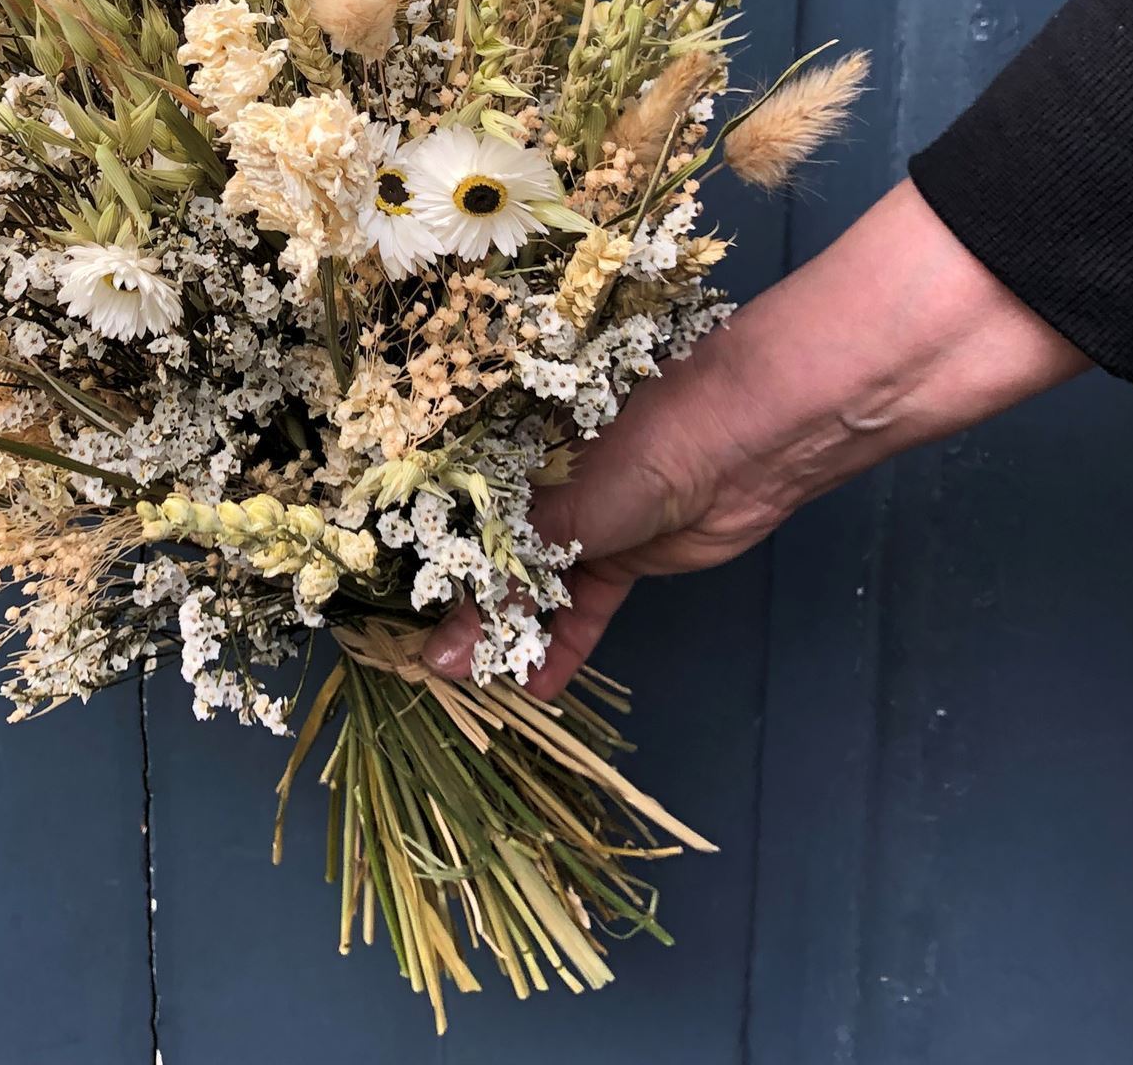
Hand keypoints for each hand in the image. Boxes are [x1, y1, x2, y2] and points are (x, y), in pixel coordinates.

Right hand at [425, 179, 1089, 696]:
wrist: (748, 440)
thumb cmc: (640, 441)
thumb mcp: (558, 509)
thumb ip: (502, 585)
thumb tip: (440, 661)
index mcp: (502, 446)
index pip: (444, 514)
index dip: (419, 568)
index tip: (385, 623)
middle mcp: (531, 480)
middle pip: (485, 557)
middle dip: (462, 614)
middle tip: (430, 674)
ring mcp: (579, 519)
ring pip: (532, 587)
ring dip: (512, 636)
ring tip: (478, 691)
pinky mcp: (619, 555)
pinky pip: (579, 608)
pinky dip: (562, 646)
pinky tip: (536, 687)